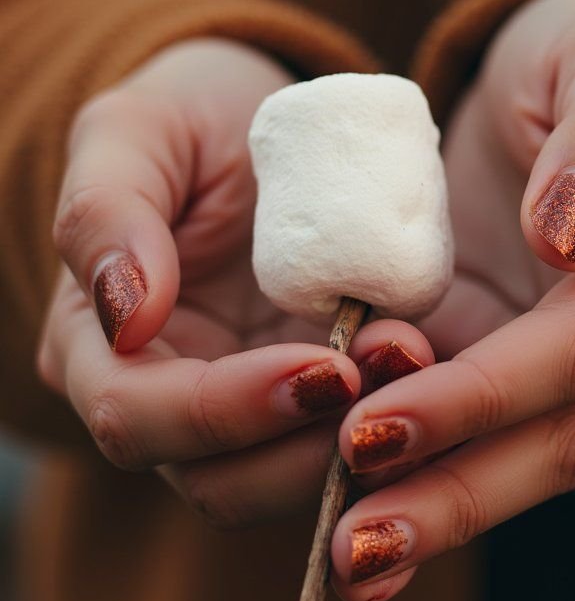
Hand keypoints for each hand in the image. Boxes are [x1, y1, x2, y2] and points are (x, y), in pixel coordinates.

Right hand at [37, 38, 432, 519]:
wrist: (262, 122)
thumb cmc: (184, 117)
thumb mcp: (133, 130)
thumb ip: (105, 211)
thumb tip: (127, 316)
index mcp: (97, 349)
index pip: (139, 416)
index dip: (224, 409)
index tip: (321, 365)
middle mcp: (166, 403)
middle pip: (220, 481)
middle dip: (311, 443)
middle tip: (398, 367)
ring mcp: (246, 416)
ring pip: (292, 482)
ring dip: (365, 445)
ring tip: (427, 360)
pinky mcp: (318, 406)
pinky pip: (354, 450)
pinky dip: (400, 436)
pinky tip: (451, 390)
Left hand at [331, 0, 574, 600]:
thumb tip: (568, 234)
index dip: (491, 392)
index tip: (381, 422)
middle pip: (566, 433)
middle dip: (461, 491)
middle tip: (355, 548)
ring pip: (528, 458)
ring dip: (440, 512)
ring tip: (346, 566)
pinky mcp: (523, 358)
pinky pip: (483, 433)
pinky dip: (426, 480)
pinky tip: (351, 526)